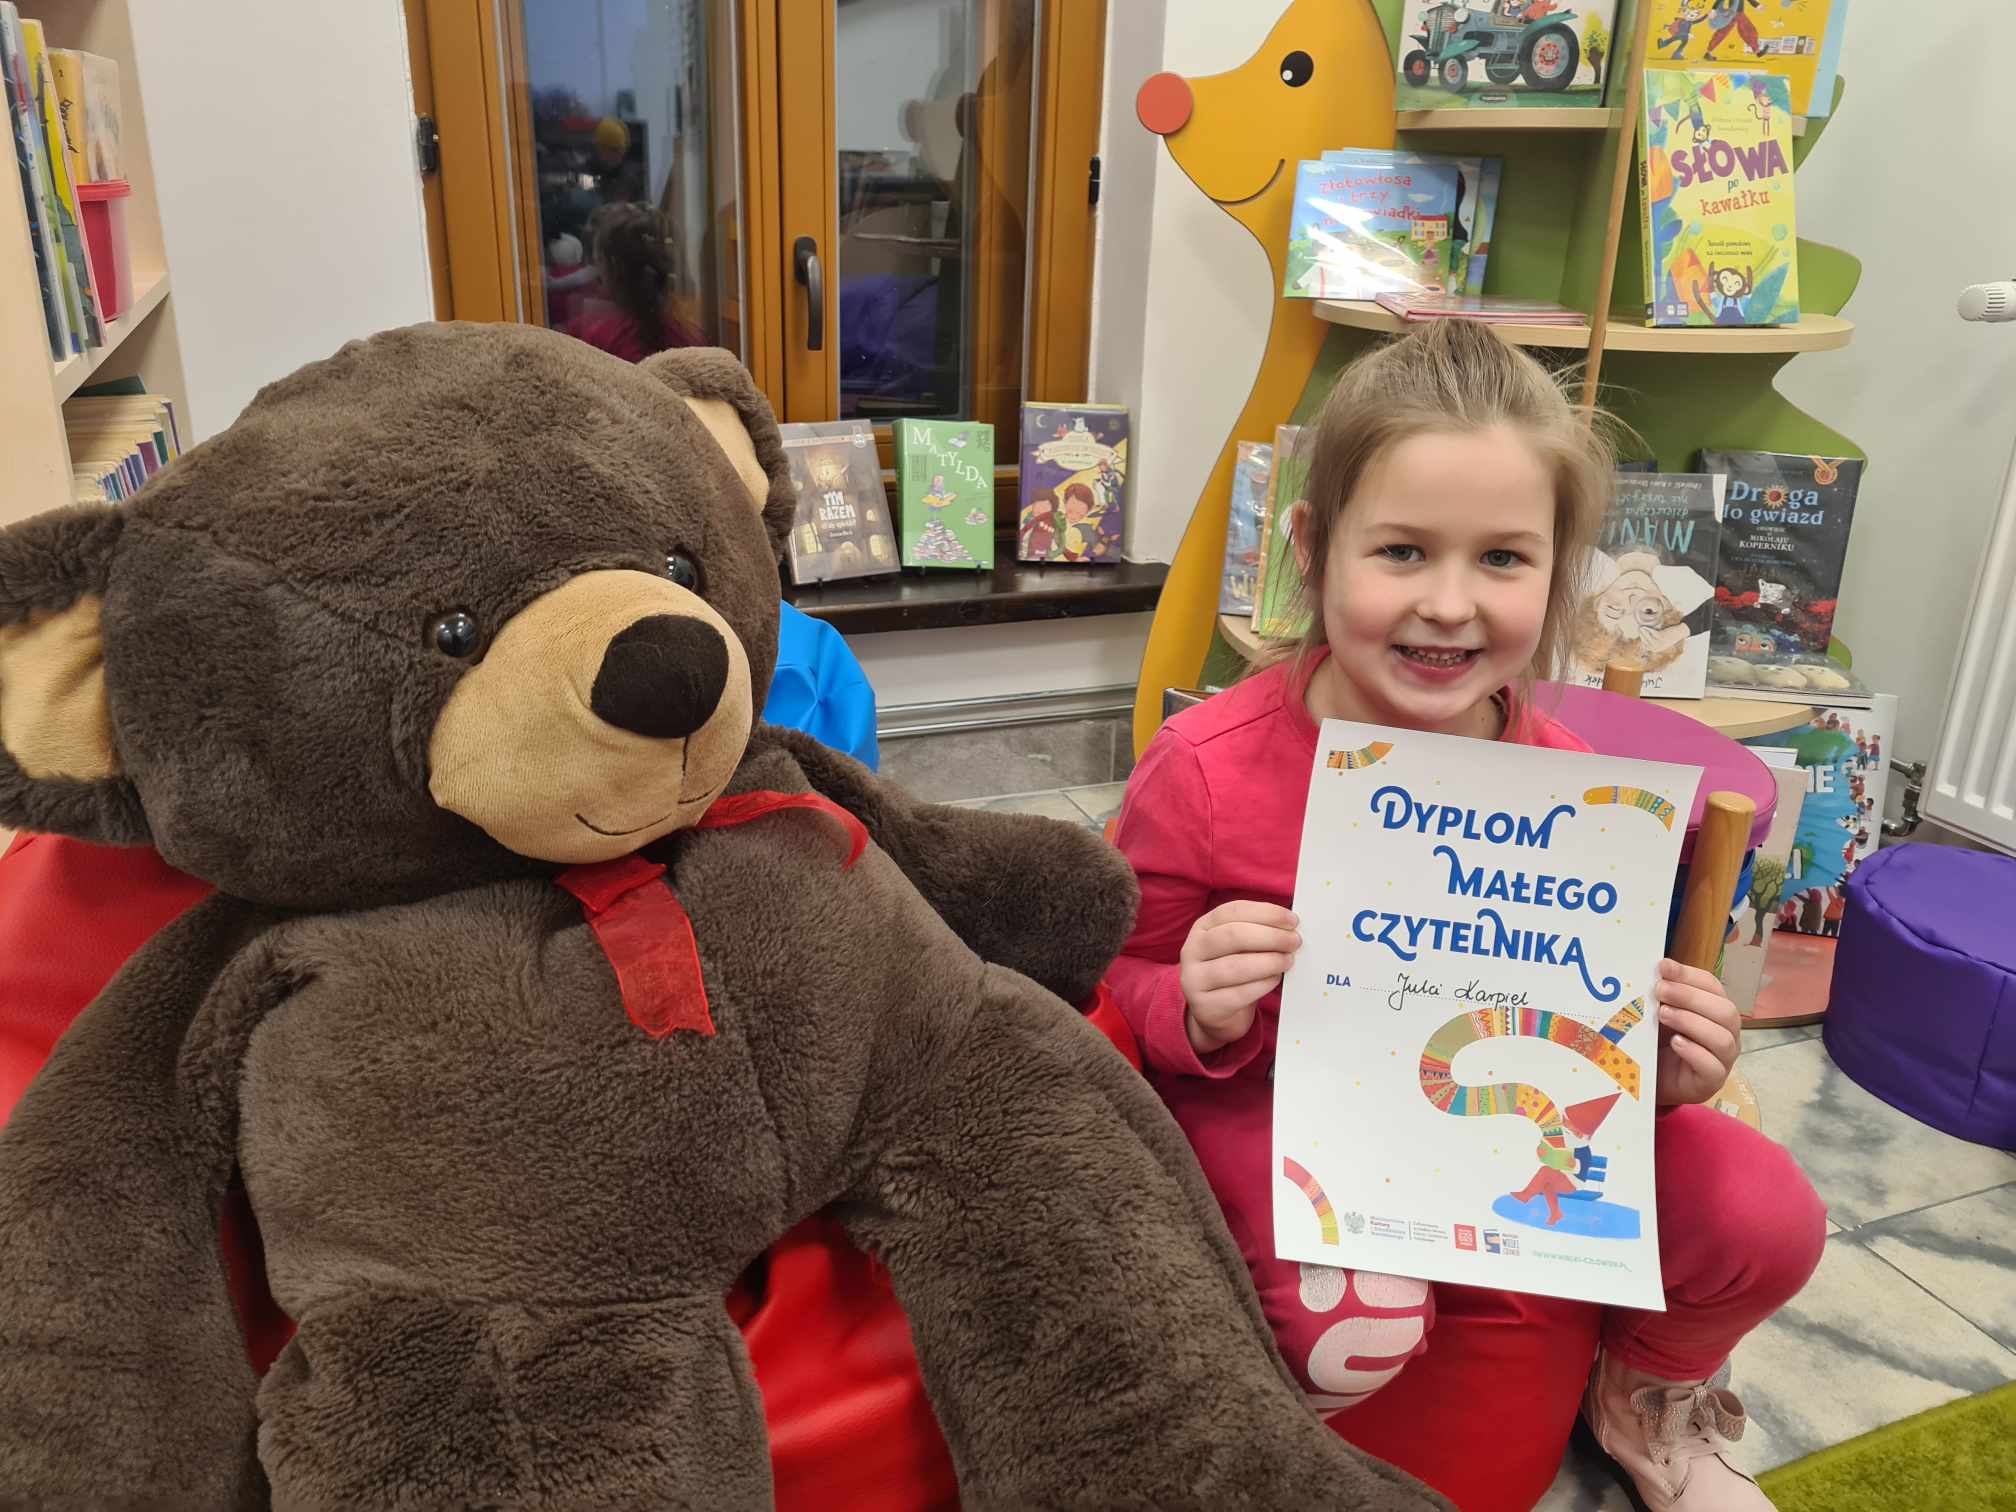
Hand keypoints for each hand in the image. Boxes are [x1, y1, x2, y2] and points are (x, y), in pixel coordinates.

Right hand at [1179, 901, 1300, 1055]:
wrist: (1214, 1013)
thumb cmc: (1233, 972)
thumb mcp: (1238, 947)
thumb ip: (1258, 932)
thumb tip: (1290, 925)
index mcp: (1202, 927)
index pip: (1233, 911)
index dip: (1266, 913)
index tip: (1292, 920)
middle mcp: (1192, 950)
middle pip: (1233, 935)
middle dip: (1271, 936)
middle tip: (1294, 942)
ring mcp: (1194, 979)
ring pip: (1236, 966)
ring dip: (1270, 961)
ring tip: (1287, 961)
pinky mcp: (1205, 1006)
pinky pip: (1240, 993)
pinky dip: (1263, 984)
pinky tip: (1275, 979)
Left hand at [1653, 959, 1741, 1105]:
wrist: (1655, 1079)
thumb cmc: (1662, 1041)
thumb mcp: (1660, 1013)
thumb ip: (1662, 995)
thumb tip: (1656, 970)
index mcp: (1716, 1009)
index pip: (1712, 986)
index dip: (1688, 975)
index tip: (1663, 967)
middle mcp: (1727, 1032)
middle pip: (1724, 1010)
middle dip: (1690, 997)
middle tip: (1660, 990)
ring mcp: (1724, 1058)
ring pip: (1722, 1038)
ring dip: (1691, 1022)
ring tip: (1663, 1014)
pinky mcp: (1712, 1081)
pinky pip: (1713, 1066)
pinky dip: (1694, 1052)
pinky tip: (1675, 1042)